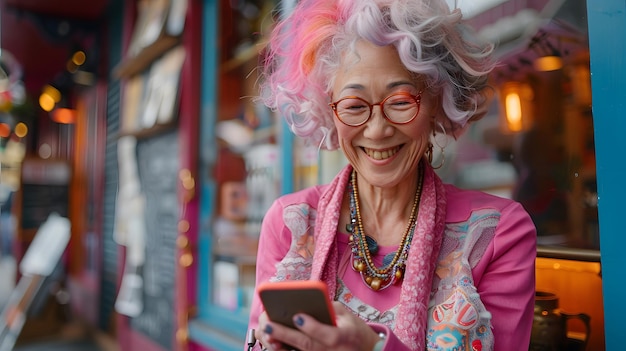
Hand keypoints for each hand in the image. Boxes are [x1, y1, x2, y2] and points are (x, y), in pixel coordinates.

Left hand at [256, 302, 381, 350]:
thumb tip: (307, 300)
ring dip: (281, 345)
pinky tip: (272, 342)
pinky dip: (285, 350)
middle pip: (307, 345)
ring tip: (266, 333)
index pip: (328, 335)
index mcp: (344, 337)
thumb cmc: (355, 331)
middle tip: (268, 325)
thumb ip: (330, 308)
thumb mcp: (349, 316)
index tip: (297, 316)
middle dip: (286, 335)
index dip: (312, 327)